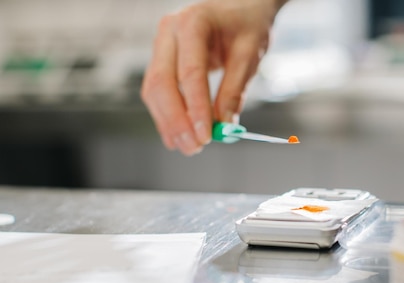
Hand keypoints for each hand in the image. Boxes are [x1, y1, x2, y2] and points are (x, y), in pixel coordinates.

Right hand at [141, 0, 285, 154]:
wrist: (240, 6)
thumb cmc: (247, 23)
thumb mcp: (249, 56)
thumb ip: (234, 91)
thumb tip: (225, 126)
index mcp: (194, 23)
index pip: (190, 72)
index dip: (195, 108)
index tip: (206, 135)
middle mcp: (170, 32)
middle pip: (161, 82)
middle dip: (176, 120)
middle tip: (194, 147)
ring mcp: (161, 45)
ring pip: (154, 90)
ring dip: (168, 123)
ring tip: (188, 147)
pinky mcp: (162, 60)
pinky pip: (158, 92)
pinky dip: (166, 115)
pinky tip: (178, 136)